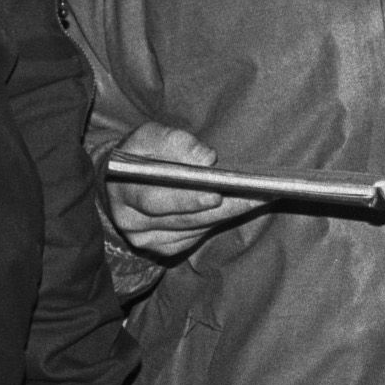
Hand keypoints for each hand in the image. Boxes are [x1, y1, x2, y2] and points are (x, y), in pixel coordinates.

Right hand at [104, 122, 259, 258]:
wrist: (123, 180)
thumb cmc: (141, 153)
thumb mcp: (149, 137)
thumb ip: (174, 142)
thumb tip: (206, 159)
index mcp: (123, 193)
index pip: (154, 201)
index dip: (187, 199)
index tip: (217, 194)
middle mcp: (132, 223)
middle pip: (183, 219)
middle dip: (223, 207)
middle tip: (259, 194)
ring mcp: (147, 239)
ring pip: (196, 228)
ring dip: (230, 213)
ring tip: (262, 196)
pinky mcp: (164, 247)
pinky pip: (198, 235)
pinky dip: (220, 220)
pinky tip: (242, 206)